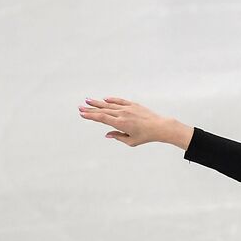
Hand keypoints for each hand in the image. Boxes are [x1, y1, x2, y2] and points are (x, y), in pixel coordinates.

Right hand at [77, 97, 191, 147]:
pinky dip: (112, 100)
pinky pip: (120, 101)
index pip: (101, 118)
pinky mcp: (133, 105)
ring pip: (109, 105)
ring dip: (98, 103)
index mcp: (120, 124)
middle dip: (90, 109)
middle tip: (80, 107)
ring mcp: (128, 108)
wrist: (160, 126)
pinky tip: (105, 99)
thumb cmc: (146, 136)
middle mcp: (122, 114)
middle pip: (103, 110)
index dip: (91, 116)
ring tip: (88, 100)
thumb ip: (118, 137)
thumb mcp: (131, 141)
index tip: (82, 114)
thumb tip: (107, 134)